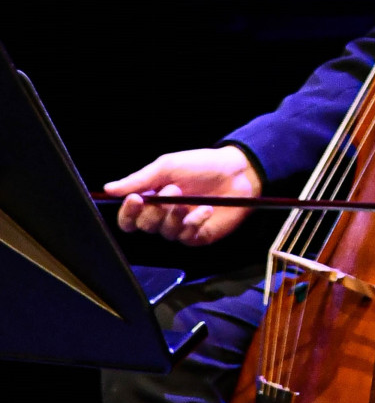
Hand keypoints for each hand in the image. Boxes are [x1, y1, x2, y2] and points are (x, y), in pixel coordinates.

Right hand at [105, 145, 262, 246]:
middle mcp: (163, 216)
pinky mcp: (198, 235)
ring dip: (174, 215)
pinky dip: (194, 222)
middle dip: (155, 210)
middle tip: (172, 190)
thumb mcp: (168, 166)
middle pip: (144, 226)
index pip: (129, 217)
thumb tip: (108, 189)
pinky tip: (206, 208)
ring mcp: (180, 226)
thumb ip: (140, 180)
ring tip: (188, 198)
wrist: (238, 172)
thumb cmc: (201, 165)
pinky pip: (186, 236)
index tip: (135, 199)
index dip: (127, 213)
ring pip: (165, 232)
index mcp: (151, 198)